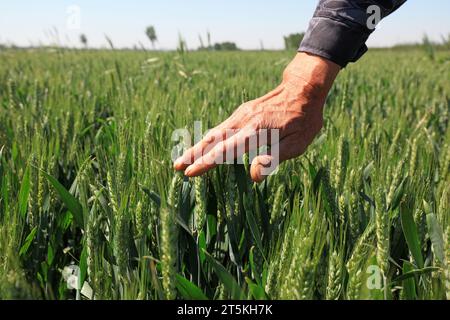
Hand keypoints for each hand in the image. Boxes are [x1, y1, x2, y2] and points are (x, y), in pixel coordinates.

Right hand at [174, 52, 340, 181]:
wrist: (303, 87)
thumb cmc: (304, 119)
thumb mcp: (297, 143)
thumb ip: (273, 159)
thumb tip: (253, 176)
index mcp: (255, 131)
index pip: (226, 150)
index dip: (206, 162)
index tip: (190, 172)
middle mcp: (243, 121)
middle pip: (212, 140)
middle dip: (193, 154)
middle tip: (176, 167)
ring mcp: (241, 115)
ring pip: (214, 133)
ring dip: (198, 146)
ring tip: (183, 159)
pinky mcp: (242, 112)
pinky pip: (221, 128)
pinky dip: (209, 139)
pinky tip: (204, 147)